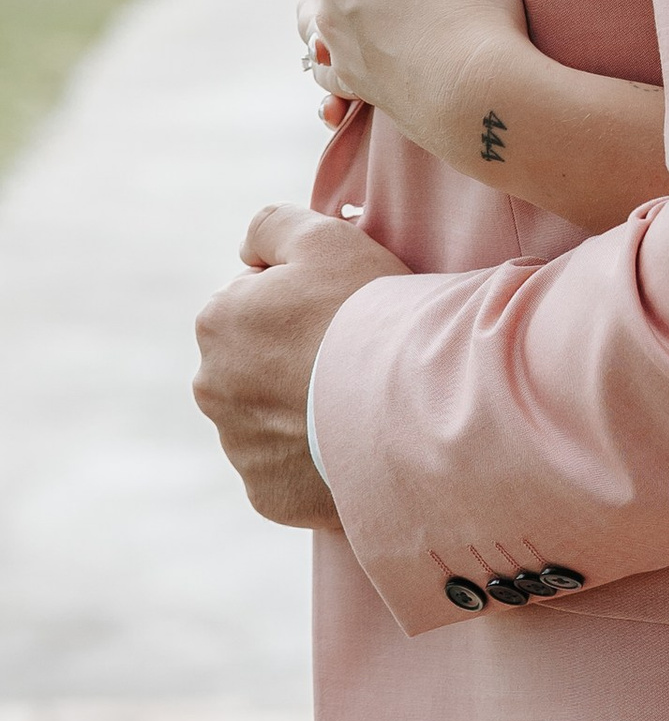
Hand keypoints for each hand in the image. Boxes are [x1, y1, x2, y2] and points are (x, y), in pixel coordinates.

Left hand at [193, 206, 408, 529]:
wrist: (406, 404)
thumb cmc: (368, 312)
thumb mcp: (325, 237)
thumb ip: (272, 226)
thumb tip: (247, 252)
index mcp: (217, 321)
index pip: (254, 305)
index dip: (303, 306)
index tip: (342, 316)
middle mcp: (211, 386)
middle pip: (255, 367)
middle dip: (292, 362)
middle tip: (353, 360)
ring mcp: (237, 447)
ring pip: (270, 422)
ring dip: (302, 412)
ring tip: (358, 405)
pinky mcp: (267, 494)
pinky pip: (289, 473)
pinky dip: (315, 461)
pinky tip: (353, 445)